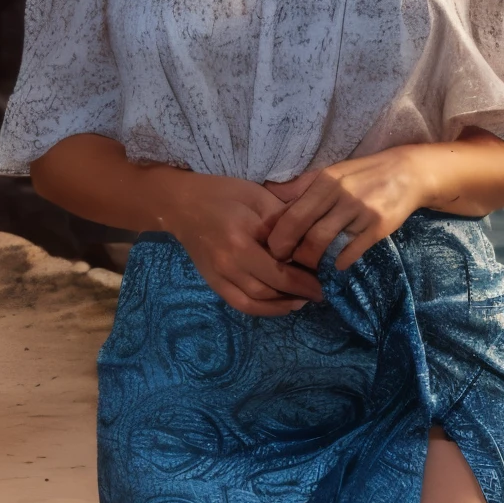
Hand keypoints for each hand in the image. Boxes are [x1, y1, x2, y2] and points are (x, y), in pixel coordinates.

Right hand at [166, 173, 324, 317]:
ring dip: (280, 306)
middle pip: (269, 290)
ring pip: (254, 302)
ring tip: (301, 301)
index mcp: (240, 241)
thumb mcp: (257, 197)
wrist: (181, 204)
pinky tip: (277, 304)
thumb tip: (306, 243)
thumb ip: (282, 220)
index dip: (303, 281)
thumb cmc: (223, 194)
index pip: (279, 271)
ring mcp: (217, 276)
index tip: (323, 282)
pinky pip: (239, 303)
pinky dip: (260, 309)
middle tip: (317, 293)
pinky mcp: (212, 282)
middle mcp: (228, 264)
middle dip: (297, 295)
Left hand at [263, 148, 429, 272]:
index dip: (279, 238)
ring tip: (309, 265)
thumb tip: (269, 194)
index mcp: (326, 180)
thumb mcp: (332, 172)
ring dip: (313, 262)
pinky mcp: (379, 227)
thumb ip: (301, 186)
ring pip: (327, 246)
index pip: (293, 215)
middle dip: (293, 255)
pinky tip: (335, 264)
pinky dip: (338, 263)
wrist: (407, 173)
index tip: (274, 250)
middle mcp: (343, 195)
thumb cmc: (363, 174)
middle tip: (288, 263)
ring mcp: (362, 212)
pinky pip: (351, 253)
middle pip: (308, 235)